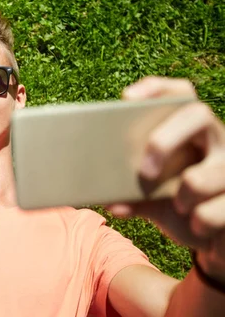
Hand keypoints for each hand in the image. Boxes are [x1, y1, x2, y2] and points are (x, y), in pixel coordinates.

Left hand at [108, 77, 224, 280]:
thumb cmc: (181, 206)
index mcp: (192, 130)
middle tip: (143, 171)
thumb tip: (110, 202)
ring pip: (201, 176)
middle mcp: (217, 139)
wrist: (215, 236)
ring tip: (180, 206)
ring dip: (182, 198)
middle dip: (164, 140)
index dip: (157, 88)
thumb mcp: (154, 198)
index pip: (181, 92)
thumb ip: (132, 196)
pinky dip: (200, 222)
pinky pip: (213, 211)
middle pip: (197, 114)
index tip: (128, 97)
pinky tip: (199, 226)